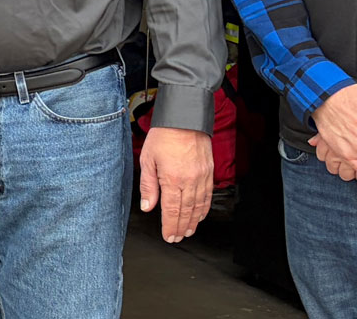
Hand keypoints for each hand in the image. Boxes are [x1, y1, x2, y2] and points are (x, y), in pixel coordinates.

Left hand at [139, 127, 212, 242]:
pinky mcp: (209, 172)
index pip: (172, 211)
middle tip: (178, 238)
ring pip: (199, 206)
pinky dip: (204, 208)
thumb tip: (147, 206)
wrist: (185, 119)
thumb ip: (148, 186)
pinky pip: (208, 195)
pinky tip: (200, 214)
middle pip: (186, 212)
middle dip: (181, 228)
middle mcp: (190, 181)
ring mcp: (202, 177)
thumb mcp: (147, 160)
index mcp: (172, 179)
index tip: (169, 237)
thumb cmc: (164, 136)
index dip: (170, 227)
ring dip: (194, 221)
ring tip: (188, 231)